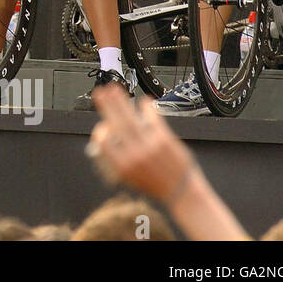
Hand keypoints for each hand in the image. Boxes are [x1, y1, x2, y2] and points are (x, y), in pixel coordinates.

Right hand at [86, 85, 198, 202]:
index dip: (100, 130)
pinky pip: (153, 119)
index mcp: (122, 166)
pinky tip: (144, 100)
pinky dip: (147, 108)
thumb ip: (115, 159)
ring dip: (121, 101)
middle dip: (107, 106)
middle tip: (100, 93)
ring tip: (114, 89)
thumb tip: (105, 140)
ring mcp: (150, 146)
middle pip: (116, 124)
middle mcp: (135, 154)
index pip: (104, 141)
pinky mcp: (165, 140)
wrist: (182, 192)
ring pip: (130, 118)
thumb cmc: (155, 185)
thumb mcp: (129, 178)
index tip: (101, 124)